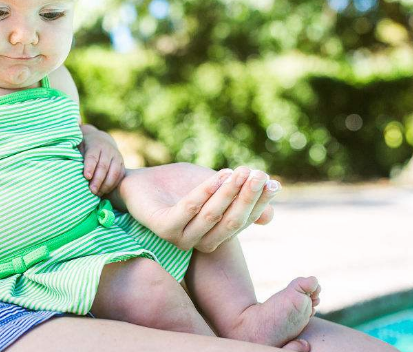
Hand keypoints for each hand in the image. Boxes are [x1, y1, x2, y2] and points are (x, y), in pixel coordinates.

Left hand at [79, 124, 125, 195]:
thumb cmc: (86, 147)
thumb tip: (68, 169)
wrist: (103, 140)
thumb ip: (76, 157)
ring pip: (114, 172)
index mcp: (95, 145)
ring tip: (98, 193)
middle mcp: (108, 150)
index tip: (86, 177)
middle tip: (92, 191)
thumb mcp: (80, 147)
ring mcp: (117, 157)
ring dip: (106, 184)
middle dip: (98, 180)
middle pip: (103, 166)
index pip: (92, 157)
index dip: (89, 167)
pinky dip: (113, 184)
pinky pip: (120, 176)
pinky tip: (105, 191)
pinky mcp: (122, 164)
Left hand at [113, 164, 277, 252]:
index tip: (273, 183)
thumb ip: (238, 195)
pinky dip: (204, 192)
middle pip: (230, 223)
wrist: (139, 182)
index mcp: (213, 234)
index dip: (259, 203)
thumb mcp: (214, 186)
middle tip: (259, 175)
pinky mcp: (162, 227)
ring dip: (228, 193)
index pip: (242, 221)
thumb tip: (273, 207)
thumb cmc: (177, 184)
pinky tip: (217, 176)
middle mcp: (198, 241)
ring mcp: (179, 237)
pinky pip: (188, 210)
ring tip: (240, 171)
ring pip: (211, 217)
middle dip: (248, 198)